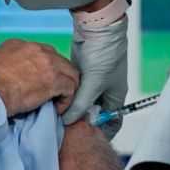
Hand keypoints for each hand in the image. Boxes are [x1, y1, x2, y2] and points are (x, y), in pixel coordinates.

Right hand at [0, 39, 78, 117]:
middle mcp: (35, 49)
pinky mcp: (54, 79)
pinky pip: (70, 89)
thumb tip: (3, 76)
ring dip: (66, 88)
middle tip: (52, 92)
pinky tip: (56, 109)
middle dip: (59, 76)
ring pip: (70, 73)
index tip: (39, 82)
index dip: (44, 69)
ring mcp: (46, 62)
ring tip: (57, 102)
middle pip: (59, 60)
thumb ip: (2, 65)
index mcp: (18, 45)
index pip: (41, 53)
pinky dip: (66, 101)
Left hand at [63, 17, 127, 139]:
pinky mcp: (81, 73)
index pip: (112, 121)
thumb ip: (80, 105)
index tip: (85, 141)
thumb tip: (66, 121)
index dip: (102, 132)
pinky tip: (54, 100)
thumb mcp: (92, 85)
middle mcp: (105, 91)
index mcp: (115, 96)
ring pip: (81, 101)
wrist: (98, 28)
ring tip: (56, 116)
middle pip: (93, 113)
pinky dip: (66, 94)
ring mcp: (92, 82)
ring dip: (71, 107)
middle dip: (81, 120)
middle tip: (64, 129)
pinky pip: (73, 89)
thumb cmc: (103, 56)